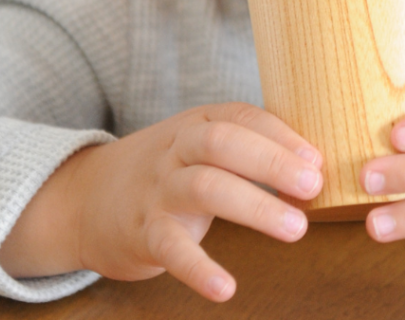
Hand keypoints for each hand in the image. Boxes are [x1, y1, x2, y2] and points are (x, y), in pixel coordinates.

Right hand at [0, 102, 322, 301]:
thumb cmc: (167, 171)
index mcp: (199, 122)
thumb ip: (247, 147)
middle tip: (314, 186)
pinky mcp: (143, 232)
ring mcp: (158, 188)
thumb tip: (315, 166)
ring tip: (296, 229)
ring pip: (205, 187)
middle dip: (273, 162)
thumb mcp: (200, 144)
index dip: (283, 136)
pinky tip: (226, 288)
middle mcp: (177, 148)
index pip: (244, 116)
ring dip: (255, 207)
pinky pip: (172, 248)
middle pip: (225, 143)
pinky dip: (199, 268)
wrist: (85, 198)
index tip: (318, 160)